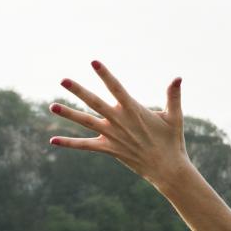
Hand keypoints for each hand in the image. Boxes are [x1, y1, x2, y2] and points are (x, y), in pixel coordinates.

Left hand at [48, 61, 191, 188]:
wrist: (167, 168)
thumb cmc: (171, 141)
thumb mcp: (174, 117)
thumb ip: (173, 96)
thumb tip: (178, 77)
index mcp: (134, 110)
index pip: (116, 88)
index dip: (105, 75)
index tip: (94, 62)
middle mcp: (119, 121)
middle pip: (94, 102)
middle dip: (78, 90)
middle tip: (63, 79)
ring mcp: (112, 135)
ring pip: (86, 122)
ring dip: (68, 114)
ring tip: (52, 106)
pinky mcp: (108, 149)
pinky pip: (85, 145)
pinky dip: (69, 143)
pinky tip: (52, 140)